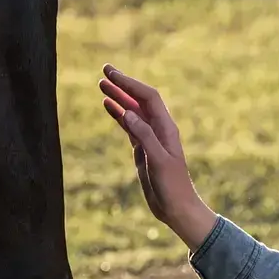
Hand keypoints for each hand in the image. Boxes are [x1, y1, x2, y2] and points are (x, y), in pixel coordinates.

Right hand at [98, 64, 217, 251]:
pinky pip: (129, 126)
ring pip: (132, 111)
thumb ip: (144, 136)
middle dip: (123, 84)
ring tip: (101, 85)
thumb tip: (127, 112)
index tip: (112, 74)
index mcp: (166, 128)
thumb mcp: (159, 161)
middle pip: (139, 99)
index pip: (148, 98)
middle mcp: (159, 129)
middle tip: (104, 70)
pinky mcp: (143, 150)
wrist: (177, 208)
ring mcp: (150, 138)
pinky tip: (108, 106)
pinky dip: (118, 114)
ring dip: (118, 97)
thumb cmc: (172, 187)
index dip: (130, 84)